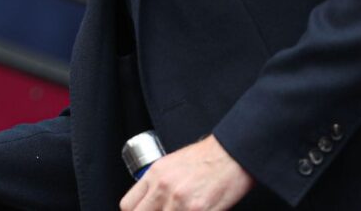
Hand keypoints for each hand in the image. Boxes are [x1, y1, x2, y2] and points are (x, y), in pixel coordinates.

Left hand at [120, 135, 254, 210]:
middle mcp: (163, 188)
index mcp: (154, 175)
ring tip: (181, 209)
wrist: (231, 154)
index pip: (128, 205)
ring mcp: (180, 201)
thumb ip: (156, 184)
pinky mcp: (199, 210)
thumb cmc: (205, 158)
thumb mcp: (170, 164)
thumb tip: (149, 204)